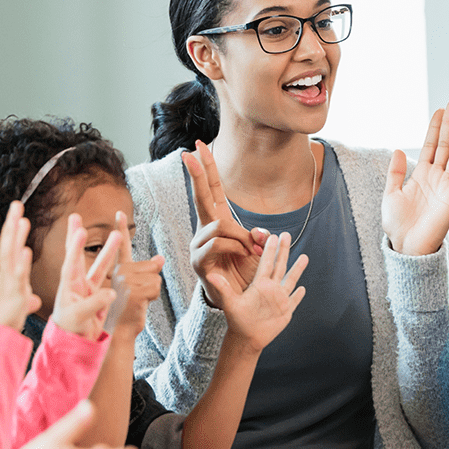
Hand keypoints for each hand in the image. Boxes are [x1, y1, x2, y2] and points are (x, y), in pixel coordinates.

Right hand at [0, 200, 41, 329]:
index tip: (19, 216)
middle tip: (16, 204)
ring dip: (16, 237)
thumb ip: (27, 300)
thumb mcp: (19, 308)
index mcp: (8, 277)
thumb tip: (35, 299)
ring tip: (22, 219)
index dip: (14, 232)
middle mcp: (6, 277)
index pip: (11, 249)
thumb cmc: (3, 325)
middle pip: (8, 245)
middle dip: (12, 225)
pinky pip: (18, 278)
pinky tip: (26, 251)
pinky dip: (22, 264)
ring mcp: (9, 285)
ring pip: (11, 256)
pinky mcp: (14, 297)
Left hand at [50, 213, 120, 339]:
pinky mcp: (99, 296)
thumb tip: (112, 293)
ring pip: (100, 265)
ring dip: (109, 250)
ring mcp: (89, 289)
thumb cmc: (71, 330)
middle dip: (78, 236)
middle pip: (79, 255)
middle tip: (77, 216)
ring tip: (118, 235)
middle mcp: (77, 283)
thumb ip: (94, 303)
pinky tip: (128, 263)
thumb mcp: (79, 317)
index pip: (71, 261)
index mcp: (68, 285)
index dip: (75, 246)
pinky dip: (118, 270)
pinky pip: (110, 279)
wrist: (74, 345)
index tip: (78, 229)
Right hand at [108, 210, 164, 337]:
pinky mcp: (133, 290)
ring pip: (156, 277)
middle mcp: (119, 271)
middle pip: (152, 267)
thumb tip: (160, 258)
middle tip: (137, 298)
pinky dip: (153, 298)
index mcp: (118, 269)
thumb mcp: (138, 289)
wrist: (119, 332)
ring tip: (137, 302)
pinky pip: (156, 287)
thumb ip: (146, 271)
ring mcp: (125, 280)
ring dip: (152, 292)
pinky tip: (140, 305)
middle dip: (151, 283)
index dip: (121, 228)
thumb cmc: (127, 311)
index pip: (121, 246)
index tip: (119, 212)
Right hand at [184, 140, 268, 306]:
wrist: (240, 301)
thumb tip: (260, 234)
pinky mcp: (199, 260)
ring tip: (251, 251)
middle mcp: (205, 230)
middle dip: (197, 174)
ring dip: (241, 237)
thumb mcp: (258, 251)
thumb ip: (258, 237)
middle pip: (201, 196)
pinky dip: (236, 247)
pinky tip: (243, 255)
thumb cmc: (246, 272)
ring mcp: (199, 245)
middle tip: (188, 152)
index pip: (211, 190)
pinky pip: (217, 244)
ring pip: (219, 226)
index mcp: (218, 221)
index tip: (197, 147)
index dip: (207, 169)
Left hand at [208, 232, 306, 352]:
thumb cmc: (237, 320)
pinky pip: (294, 300)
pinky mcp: (285, 311)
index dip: (269, 249)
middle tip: (286, 234)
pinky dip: (299, 295)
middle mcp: (270, 288)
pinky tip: (303, 288)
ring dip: (297, 269)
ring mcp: (279, 299)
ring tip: (304, 256)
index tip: (271, 235)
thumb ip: (223, 287)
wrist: (245, 337)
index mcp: (259, 284)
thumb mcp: (230, 302)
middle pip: (280, 265)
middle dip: (283, 250)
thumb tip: (210, 274)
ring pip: (290, 280)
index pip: (266, 262)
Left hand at [382, 99, 448, 255]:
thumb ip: (395, 172)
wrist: (406, 246)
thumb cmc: (398, 225)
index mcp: (421, 175)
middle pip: (445, 144)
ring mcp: (447, 185)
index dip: (435, 127)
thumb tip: (398, 149)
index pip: (431, 145)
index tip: (440, 109)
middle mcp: (436, 177)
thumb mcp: (390, 194)